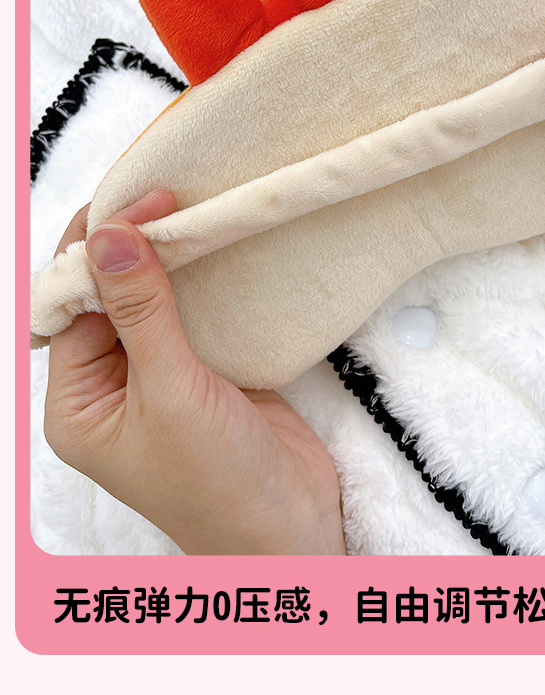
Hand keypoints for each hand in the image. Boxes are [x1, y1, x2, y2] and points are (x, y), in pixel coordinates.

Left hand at [44, 191, 345, 554]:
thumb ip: (141, 312)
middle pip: (106, 297)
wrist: (292, 530)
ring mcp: (160, 378)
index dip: (94, 252)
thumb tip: (110, 237)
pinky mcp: (205, 372)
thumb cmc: (217, 485)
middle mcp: (111, 387)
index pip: (69, 307)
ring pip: (151, 300)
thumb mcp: (172, 394)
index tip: (131, 203)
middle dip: (129, 247)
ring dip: (167, 257)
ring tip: (188, 207)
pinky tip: (214, 246)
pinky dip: (201, 279)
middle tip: (165, 195)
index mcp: (79, 403)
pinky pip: (192, 313)